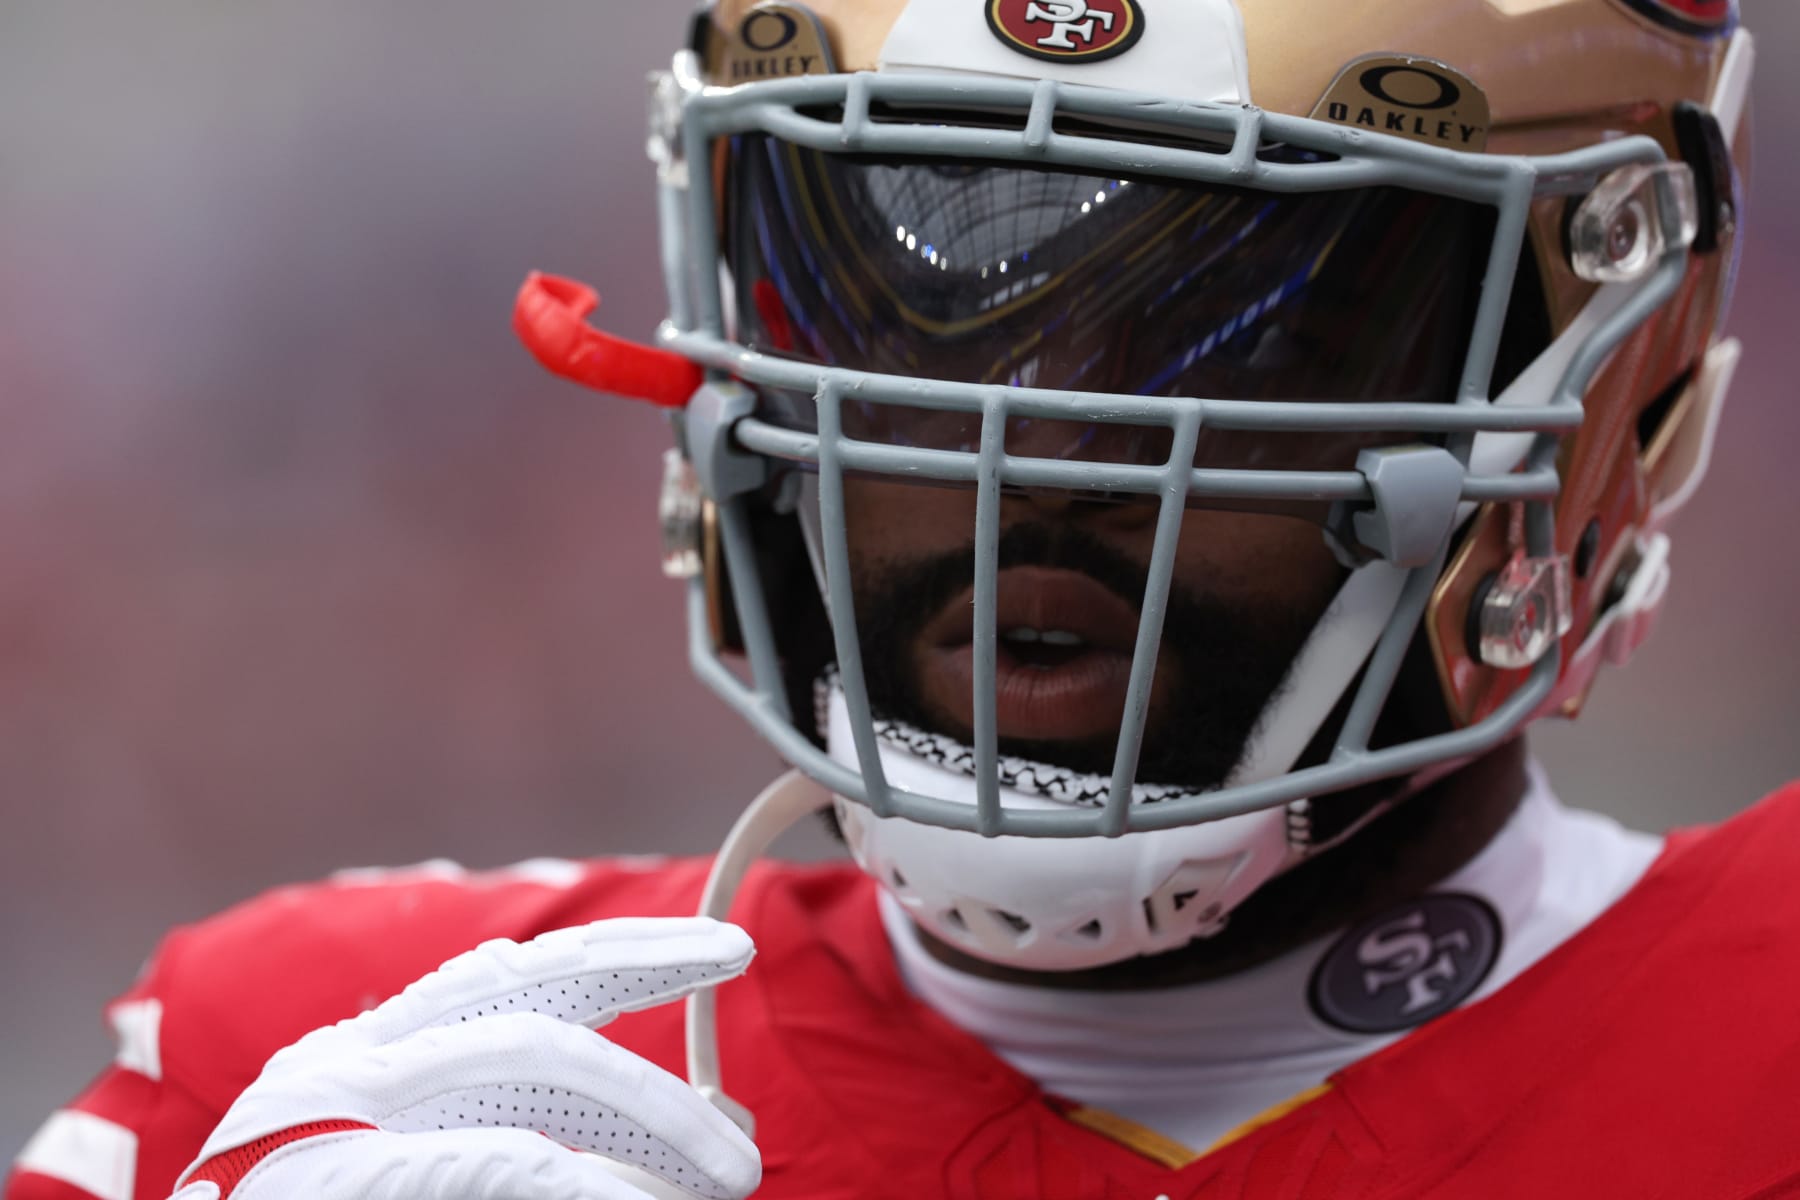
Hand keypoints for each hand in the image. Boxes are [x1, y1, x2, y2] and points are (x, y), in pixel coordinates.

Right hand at [168, 918, 759, 1198]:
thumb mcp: (439, 1162)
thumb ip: (550, 1139)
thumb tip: (707, 1136)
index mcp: (387, 1051)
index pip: (526, 970)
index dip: (632, 947)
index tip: (724, 943)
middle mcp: (363, 1057)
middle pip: (535, 988)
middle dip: (656, 994)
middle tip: (751, 1067)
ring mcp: (338, 1104)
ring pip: (531, 1058)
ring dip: (648, 1115)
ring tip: (731, 1172)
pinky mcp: (335, 1168)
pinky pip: (492, 1158)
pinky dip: (586, 1183)